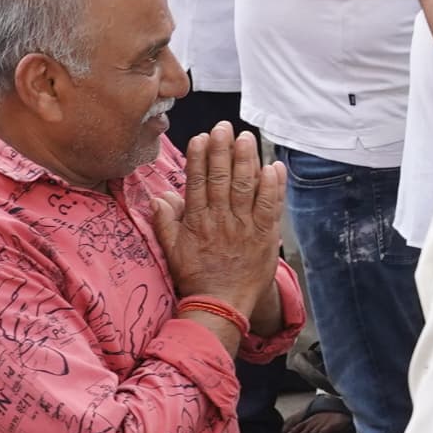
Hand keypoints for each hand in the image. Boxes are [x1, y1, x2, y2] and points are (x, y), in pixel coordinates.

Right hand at [149, 120, 287, 313]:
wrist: (222, 305)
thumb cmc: (196, 277)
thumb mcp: (172, 251)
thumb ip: (165, 222)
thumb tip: (159, 197)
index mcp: (198, 221)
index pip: (197, 182)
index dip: (199, 158)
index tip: (200, 137)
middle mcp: (221, 220)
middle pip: (222, 179)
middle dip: (223, 150)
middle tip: (224, 127)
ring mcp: (244, 227)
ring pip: (246, 187)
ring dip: (247, 161)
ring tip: (246, 138)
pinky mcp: (264, 236)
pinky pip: (269, 207)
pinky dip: (273, 187)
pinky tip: (274, 167)